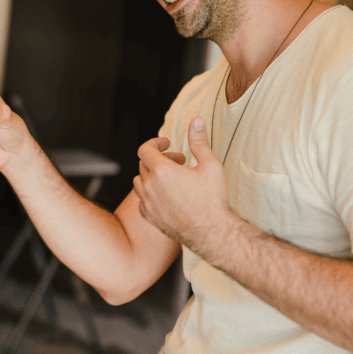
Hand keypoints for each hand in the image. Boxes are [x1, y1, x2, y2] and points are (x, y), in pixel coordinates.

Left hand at [133, 117, 231, 256]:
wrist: (212, 232)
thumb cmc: (212, 199)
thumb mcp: (210, 165)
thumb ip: (199, 141)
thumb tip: (197, 121)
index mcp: (161, 171)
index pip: (145, 149)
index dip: (155, 143)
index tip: (167, 143)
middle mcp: (149, 186)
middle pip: (143, 164)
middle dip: (159, 158)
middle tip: (180, 161)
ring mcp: (147, 203)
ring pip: (139, 182)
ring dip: (151, 175)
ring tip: (171, 178)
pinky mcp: (149, 217)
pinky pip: (141, 200)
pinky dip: (149, 193)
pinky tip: (166, 195)